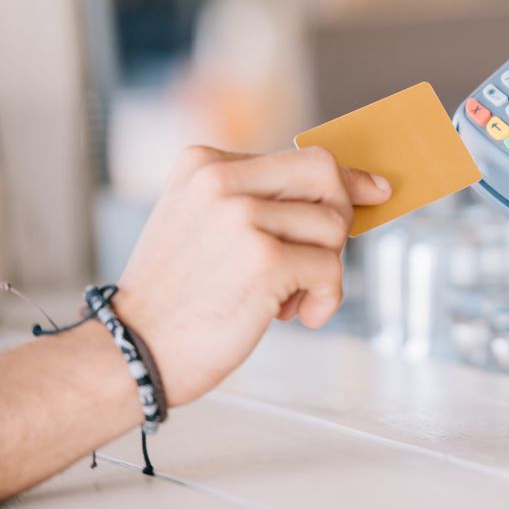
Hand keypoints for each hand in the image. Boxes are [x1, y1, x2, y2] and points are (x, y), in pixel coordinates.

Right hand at [112, 146, 391, 406]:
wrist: (132, 353)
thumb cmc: (179, 297)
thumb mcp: (207, 225)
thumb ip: (261, 201)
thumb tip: (351, 190)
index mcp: (205, 163)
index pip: (302, 156)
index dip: (346, 179)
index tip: (375, 190)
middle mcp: (222, 180)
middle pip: (326, 175)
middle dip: (339, 219)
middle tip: (317, 260)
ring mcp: (242, 217)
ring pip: (333, 226)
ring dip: (324, 269)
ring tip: (286, 298)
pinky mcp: (264, 258)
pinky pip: (332, 268)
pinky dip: (325, 298)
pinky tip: (295, 315)